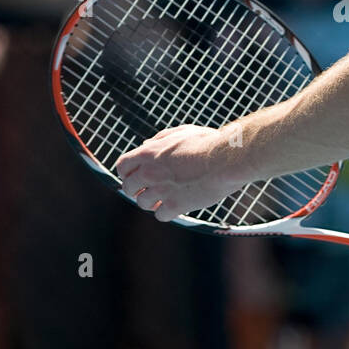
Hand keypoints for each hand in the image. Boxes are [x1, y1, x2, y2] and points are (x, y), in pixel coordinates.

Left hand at [115, 124, 239, 221]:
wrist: (226, 159)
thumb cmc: (208, 143)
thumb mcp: (180, 133)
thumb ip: (159, 139)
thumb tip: (145, 145)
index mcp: (149, 152)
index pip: (122, 166)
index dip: (127, 173)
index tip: (134, 176)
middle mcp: (150, 172)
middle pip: (128, 187)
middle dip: (136, 189)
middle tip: (147, 190)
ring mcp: (161, 190)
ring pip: (143, 203)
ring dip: (151, 202)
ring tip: (163, 199)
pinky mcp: (175, 205)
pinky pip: (160, 215)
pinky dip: (166, 213)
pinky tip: (175, 206)